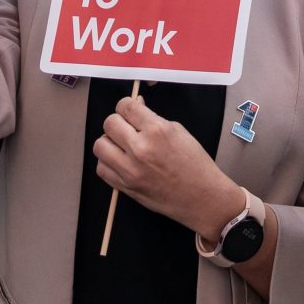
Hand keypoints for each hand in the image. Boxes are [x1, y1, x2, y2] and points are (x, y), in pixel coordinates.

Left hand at [93, 94, 241, 238]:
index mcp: (157, 131)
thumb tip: (135, 108)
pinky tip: (120, 161)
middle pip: (109, 123)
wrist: (203, 198)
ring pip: (100, 145)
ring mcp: (131, 170)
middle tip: (127, 127)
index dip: (126, 105)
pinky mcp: (126, 187)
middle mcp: (141, 149)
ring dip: (109, 142)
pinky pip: (102, 169)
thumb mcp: (179, 132)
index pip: (126, 106)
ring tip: (122, 145)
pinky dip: (107, 163)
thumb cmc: (195, 165)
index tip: (129, 110)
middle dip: (117, 121)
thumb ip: (153, 119)